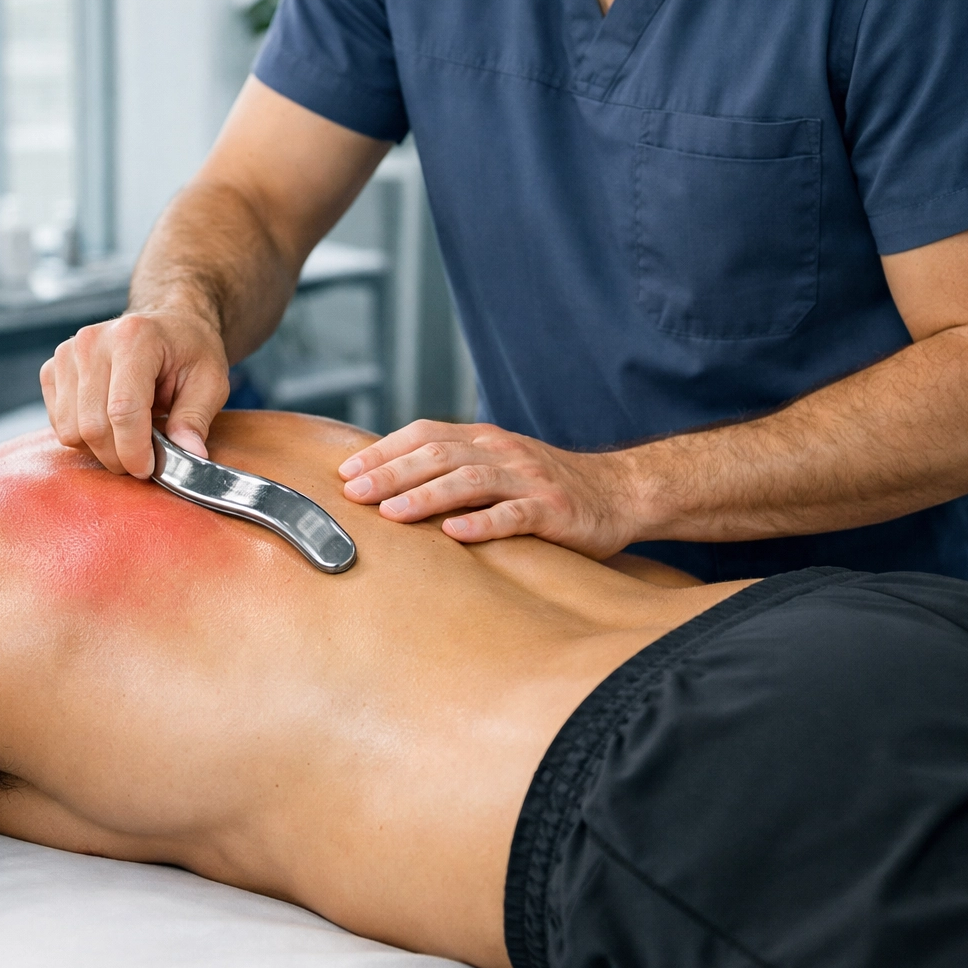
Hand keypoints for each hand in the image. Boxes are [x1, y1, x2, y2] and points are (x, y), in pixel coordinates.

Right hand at [41, 307, 230, 477]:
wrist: (166, 326)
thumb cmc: (189, 352)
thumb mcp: (210, 381)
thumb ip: (196, 419)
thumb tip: (190, 455)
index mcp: (134, 337)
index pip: (122, 409)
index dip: (135, 450)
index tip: (149, 468)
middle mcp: (92, 342)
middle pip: (93, 426)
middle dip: (120, 457)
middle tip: (144, 460)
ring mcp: (66, 354)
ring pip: (71, 431)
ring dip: (102, 450)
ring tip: (129, 439)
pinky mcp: (51, 370)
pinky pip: (59, 425)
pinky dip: (84, 438)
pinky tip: (109, 425)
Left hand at [337, 420, 642, 558]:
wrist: (621, 493)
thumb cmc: (548, 487)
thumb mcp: (499, 466)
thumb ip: (454, 468)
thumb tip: (389, 483)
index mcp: (485, 439)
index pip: (424, 433)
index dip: (383, 451)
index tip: (346, 473)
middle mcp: (503, 453)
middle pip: (438, 455)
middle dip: (391, 473)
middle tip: (354, 494)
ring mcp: (528, 481)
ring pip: (469, 480)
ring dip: (426, 496)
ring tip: (391, 512)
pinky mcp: (553, 512)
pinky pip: (513, 516)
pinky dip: (482, 523)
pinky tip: (455, 534)